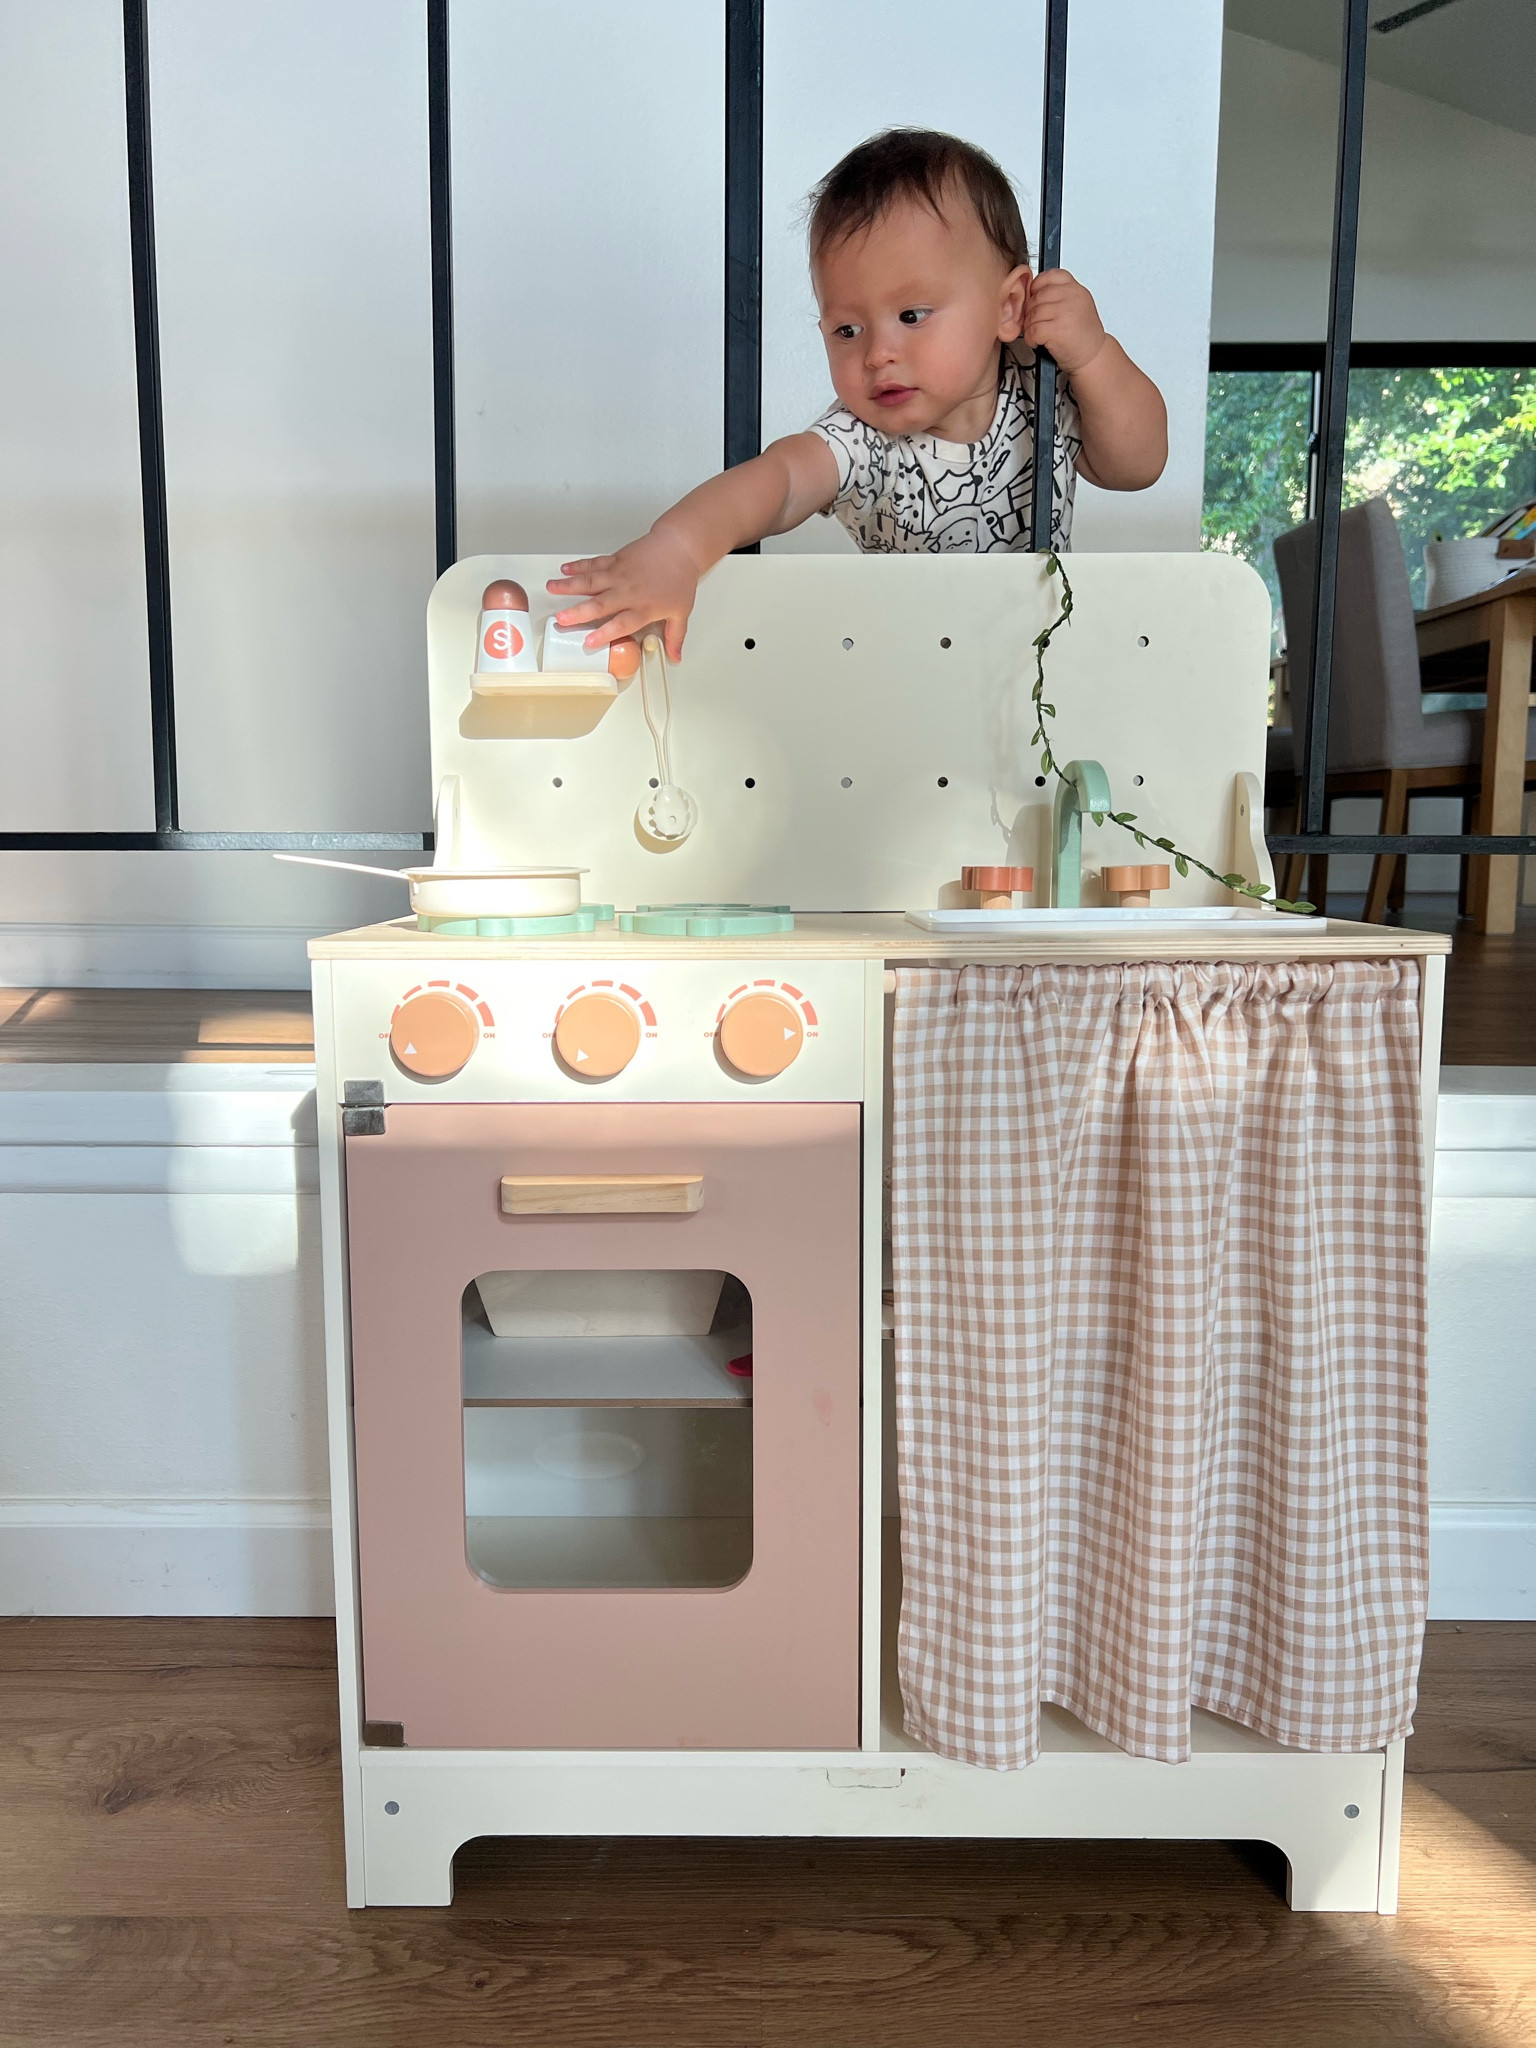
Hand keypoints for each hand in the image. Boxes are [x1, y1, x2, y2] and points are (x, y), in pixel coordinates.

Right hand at [547, 527, 701, 662]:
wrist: (679, 547)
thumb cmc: (680, 578)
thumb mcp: (681, 611)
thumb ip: (675, 636)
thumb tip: (676, 657)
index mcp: (643, 608)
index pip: (621, 624)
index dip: (605, 633)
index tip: (589, 642)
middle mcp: (628, 591)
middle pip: (600, 604)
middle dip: (578, 613)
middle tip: (561, 619)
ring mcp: (619, 574)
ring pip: (591, 581)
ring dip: (569, 585)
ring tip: (551, 588)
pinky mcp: (616, 559)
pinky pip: (594, 564)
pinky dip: (578, 566)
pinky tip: (564, 569)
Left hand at [1022, 269, 1105, 375]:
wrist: (1093, 357)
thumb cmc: (1082, 335)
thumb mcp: (1077, 306)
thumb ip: (1059, 294)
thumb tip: (1033, 290)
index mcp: (1076, 289)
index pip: (1050, 275)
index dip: (1037, 287)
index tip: (1035, 299)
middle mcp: (1073, 297)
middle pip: (1037, 296)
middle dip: (1030, 311)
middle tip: (1035, 322)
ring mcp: (1066, 313)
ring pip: (1033, 313)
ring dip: (1030, 326)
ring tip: (1037, 333)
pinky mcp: (1058, 331)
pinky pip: (1033, 330)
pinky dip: (1031, 338)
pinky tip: (1038, 341)